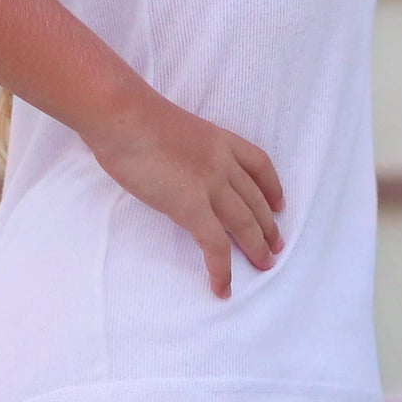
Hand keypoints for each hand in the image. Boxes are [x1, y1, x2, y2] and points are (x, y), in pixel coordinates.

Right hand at [83, 90, 284, 297]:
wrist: (121, 114)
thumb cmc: (131, 116)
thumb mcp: (173, 129)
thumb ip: (183, 150)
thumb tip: (172, 167)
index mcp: (218, 139)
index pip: (258, 164)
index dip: (272, 187)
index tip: (279, 205)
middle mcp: (222, 162)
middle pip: (255, 199)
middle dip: (269, 227)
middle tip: (277, 247)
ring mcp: (210, 184)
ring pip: (245, 223)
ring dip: (258, 248)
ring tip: (265, 265)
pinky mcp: (192, 208)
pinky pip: (216, 246)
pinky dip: (222, 270)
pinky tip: (223, 288)